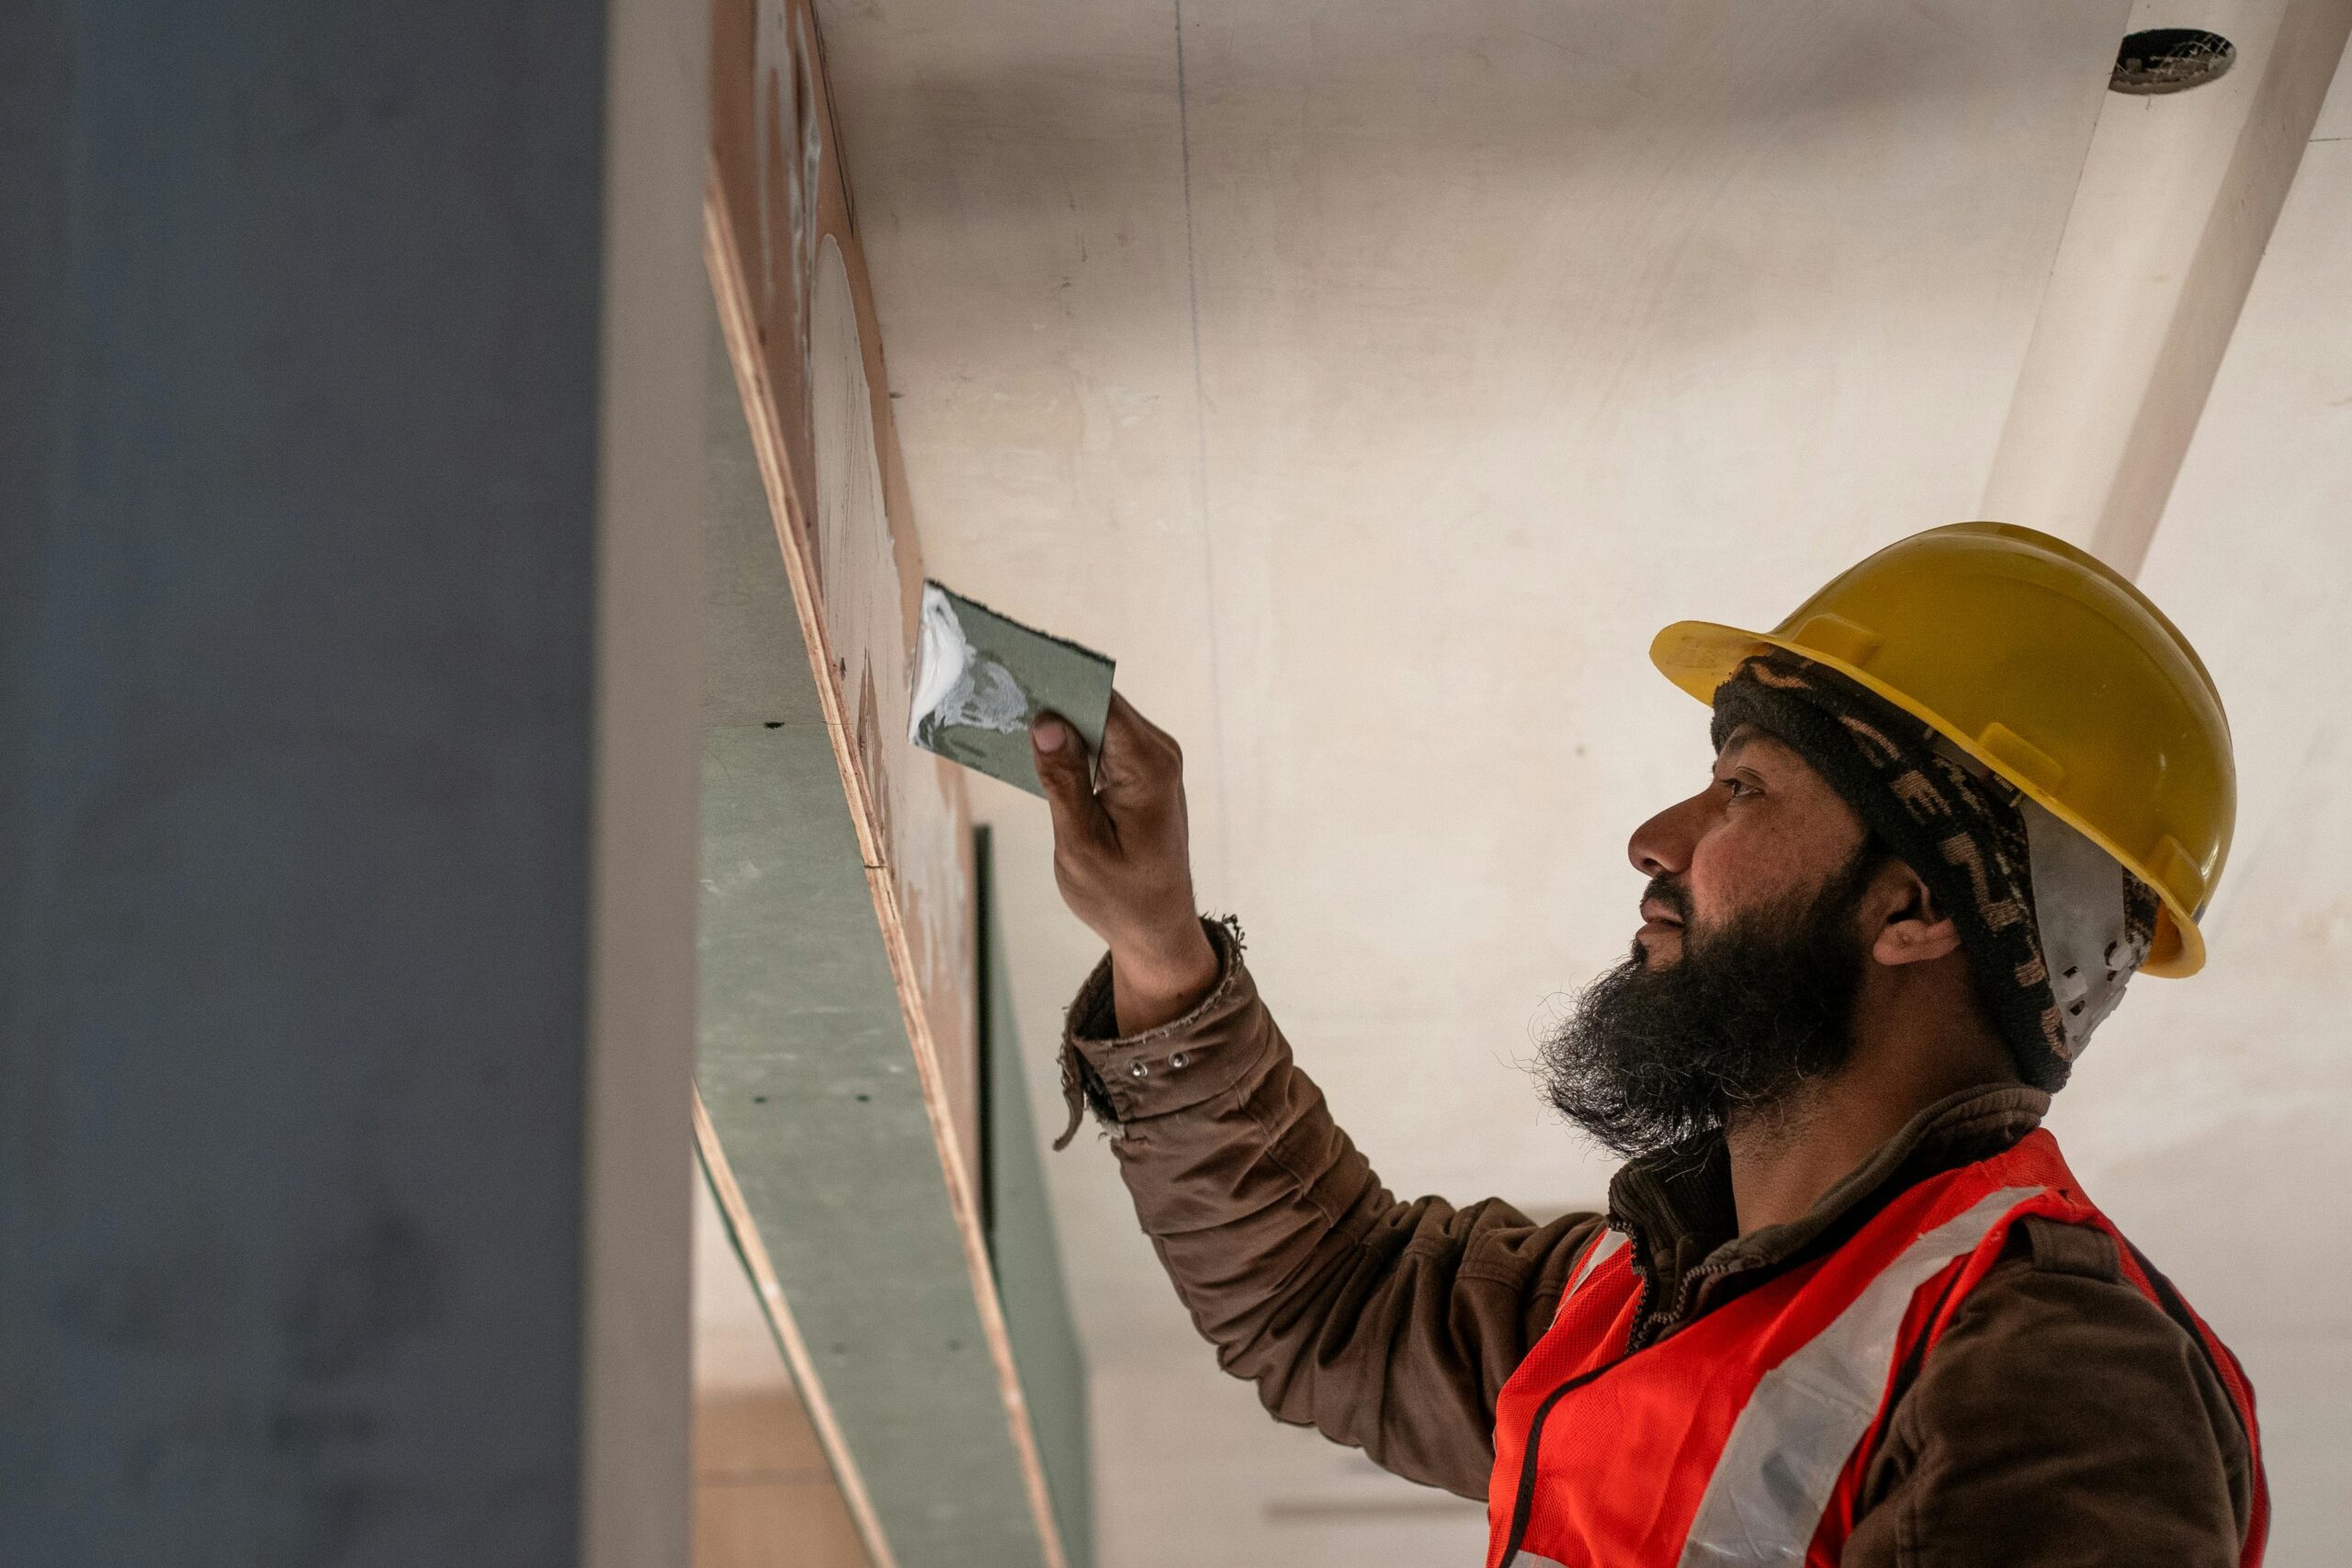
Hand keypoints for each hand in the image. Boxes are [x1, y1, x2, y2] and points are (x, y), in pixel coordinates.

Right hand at [1031, 692, 1219, 1033]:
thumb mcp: (1080, 845)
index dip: (1056, 680)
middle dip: (1049, 694)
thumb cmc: (1120, 896)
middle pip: (1095, 703)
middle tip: (994, 685)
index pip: (1098, 702)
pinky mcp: (1138, 771)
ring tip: (1001, 707)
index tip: (1013, 665)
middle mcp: (1156, 753)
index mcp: (1147, 766)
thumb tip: (1045, 722)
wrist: (1156, 928)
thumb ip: (1062, 782)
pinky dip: (1066, 739)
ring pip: (1094, 719)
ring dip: (1054, 716)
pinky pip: (1099, 740)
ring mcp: (1150, 760)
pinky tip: (1026, 741)